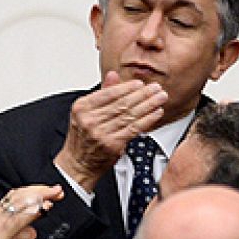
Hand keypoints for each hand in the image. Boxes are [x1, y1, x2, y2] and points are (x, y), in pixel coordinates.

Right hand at [53, 72, 165, 190]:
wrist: (78, 163)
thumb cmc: (83, 137)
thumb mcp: (86, 112)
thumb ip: (101, 94)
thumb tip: (113, 75)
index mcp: (82, 108)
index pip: (108, 93)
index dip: (127, 87)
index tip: (140, 84)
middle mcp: (90, 120)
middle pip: (121, 103)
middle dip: (142, 94)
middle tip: (156, 88)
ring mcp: (101, 133)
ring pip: (130, 115)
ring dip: (148, 105)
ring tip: (160, 98)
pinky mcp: (112, 145)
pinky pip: (134, 129)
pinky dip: (147, 119)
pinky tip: (156, 113)